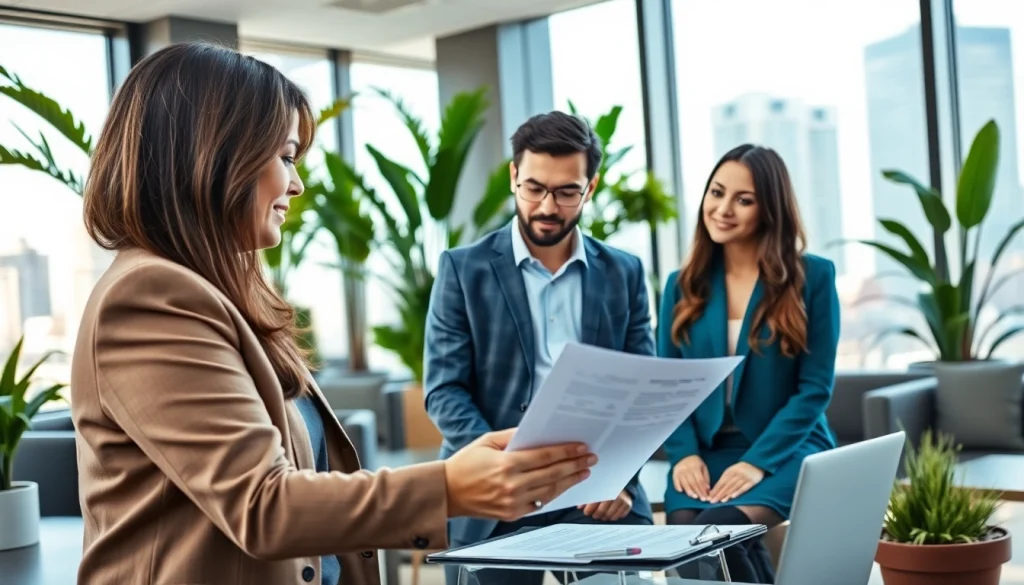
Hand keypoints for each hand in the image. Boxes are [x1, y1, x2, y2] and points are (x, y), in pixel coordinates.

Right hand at [444, 429, 596, 521]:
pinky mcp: (512, 515)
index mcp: (506, 465)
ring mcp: (513, 503)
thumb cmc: (466, 463)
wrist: (447, 492)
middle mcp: (512, 486)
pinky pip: (539, 504)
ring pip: (550, 492)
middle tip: (591, 458)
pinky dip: (553, 495)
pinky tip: (563, 486)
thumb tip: (538, 431)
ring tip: (583, 472)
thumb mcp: (487, 441)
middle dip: (574, 465)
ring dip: (569, 481)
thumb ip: (513, 436)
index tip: (581, 447)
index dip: (566, 451)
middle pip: (552, 474)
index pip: (545, 457)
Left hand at [578, 490, 631, 521]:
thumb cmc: (604, 486)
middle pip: (603, 509)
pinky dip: (614, 517)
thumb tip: (579, 507)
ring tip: (601, 516)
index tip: (586, 512)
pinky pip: (620, 515)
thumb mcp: (595, 488)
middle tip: (594, 515)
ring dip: (605, 517)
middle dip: (596, 514)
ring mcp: (623, 499)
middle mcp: (616, 492)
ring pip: (611, 514)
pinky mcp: (628, 504)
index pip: (596, 500)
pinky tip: (610, 515)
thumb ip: (586, 497)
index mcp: (606, 486)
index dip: (590, 508)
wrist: (620, 481)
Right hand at [672, 455, 709, 500]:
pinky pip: (676, 482)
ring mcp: (680, 472)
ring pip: (685, 483)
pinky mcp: (674, 474)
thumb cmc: (696, 463)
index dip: (703, 489)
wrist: (684, 455)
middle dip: (698, 492)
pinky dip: (678, 487)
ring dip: (690, 492)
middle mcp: (687, 470)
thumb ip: (706, 478)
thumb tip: (707, 489)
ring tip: (694, 497)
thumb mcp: (703, 467)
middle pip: (693, 483)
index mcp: (695, 467)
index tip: (706, 496)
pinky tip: (682, 492)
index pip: (700, 481)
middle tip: (702, 499)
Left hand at [708, 462, 763, 503]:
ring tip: (721, 500)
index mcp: (729, 472)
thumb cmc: (741, 469)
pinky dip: (738, 492)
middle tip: (712, 501)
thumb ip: (725, 479)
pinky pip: (744, 487)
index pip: (720, 483)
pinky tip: (734, 496)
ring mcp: (744, 478)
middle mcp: (735, 475)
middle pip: (726, 486)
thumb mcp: (732, 471)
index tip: (709, 497)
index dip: (714, 490)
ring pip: (734, 487)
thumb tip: (715, 490)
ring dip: (727, 494)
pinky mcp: (751, 481)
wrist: (756, 462)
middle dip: (719, 494)